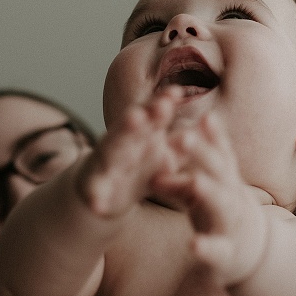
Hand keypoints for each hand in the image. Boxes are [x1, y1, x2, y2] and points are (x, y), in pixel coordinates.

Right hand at [77, 87, 182, 217]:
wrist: (100, 193)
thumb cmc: (136, 170)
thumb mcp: (159, 157)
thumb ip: (178, 147)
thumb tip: (202, 131)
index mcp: (139, 136)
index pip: (150, 116)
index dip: (161, 104)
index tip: (175, 92)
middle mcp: (119, 144)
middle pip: (127, 129)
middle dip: (134, 122)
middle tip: (142, 114)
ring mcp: (103, 165)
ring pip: (109, 152)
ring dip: (113, 145)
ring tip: (118, 143)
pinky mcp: (92, 188)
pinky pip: (93, 192)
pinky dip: (94, 196)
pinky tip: (96, 203)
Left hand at [153, 113, 269, 286]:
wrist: (252, 254)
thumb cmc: (218, 213)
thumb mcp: (201, 193)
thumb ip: (178, 179)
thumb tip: (153, 162)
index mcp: (225, 180)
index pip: (219, 153)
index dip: (212, 135)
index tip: (203, 115)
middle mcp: (231, 197)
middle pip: (219, 171)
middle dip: (203, 153)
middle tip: (183, 135)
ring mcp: (230, 224)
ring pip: (222, 205)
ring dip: (209, 191)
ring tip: (195, 180)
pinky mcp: (225, 253)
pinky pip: (216, 250)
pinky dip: (206, 247)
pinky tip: (193, 245)